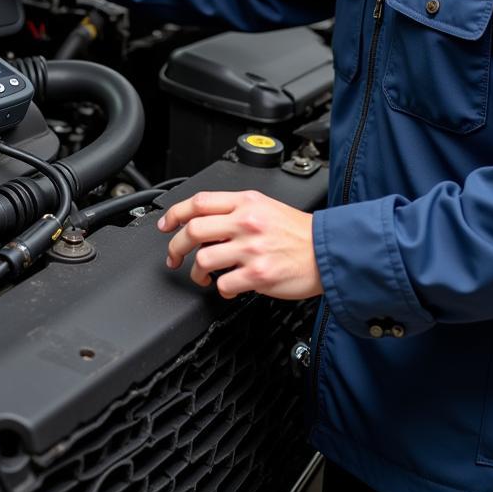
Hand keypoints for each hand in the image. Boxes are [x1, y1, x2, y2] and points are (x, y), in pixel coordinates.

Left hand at [157, 190, 322, 300]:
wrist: (327, 251)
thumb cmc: (298, 232)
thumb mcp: (265, 207)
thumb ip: (234, 211)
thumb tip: (203, 224)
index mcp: (246, 202)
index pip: (199, 202)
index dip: (175, 213)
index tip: (165, 225)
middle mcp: (246, 222)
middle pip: (193, 230)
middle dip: (175, 246)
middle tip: (174, 257)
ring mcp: (251, 248)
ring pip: (203, 259)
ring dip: (197, 272)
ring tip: (203, 275)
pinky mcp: (258, 274)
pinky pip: (224, 284)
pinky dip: (220, 289)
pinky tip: (227, 287)